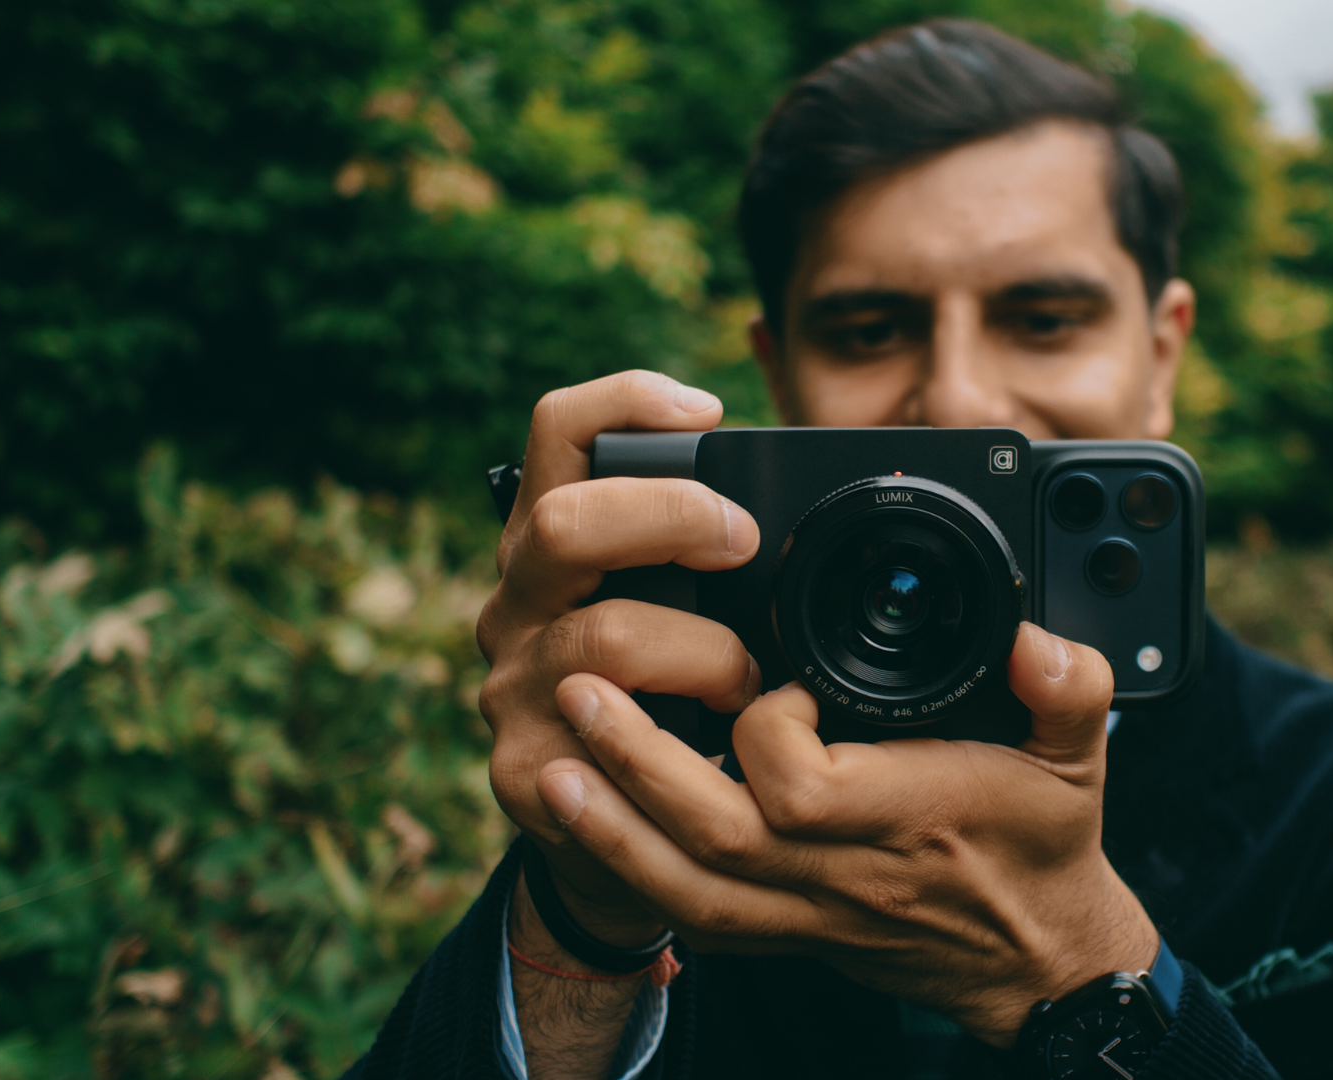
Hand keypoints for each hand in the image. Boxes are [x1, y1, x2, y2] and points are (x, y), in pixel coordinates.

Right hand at [477, 370, 763, 941]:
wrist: (622, 834)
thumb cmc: (676, 693)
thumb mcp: (681, 603)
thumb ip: (710, 547)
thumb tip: (819, 486)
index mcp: (553, 541)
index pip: (558, 432)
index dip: (627, 400)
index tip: (706, 411)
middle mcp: (518, 603)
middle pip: (564, 522)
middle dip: (672, 518)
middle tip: (744, 542)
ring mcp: (513, 687)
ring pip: (608, 638)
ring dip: (708, 652)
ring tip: (751, 680)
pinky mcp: (524, 770)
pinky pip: (615, 741)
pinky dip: (691, 737)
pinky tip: (719, 742)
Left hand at [535, 622, 1158, 1045]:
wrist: (1035, 962)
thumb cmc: (1045, 847)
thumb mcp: (1079, 760)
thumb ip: (1070, 689)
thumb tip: (1035, 641)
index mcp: (908, 816)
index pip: (803, 788)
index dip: (767, 728)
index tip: (769, 677)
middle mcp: (845, 874)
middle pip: (717, 834)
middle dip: (638, 763)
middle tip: (580, 686)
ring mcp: (808, 912)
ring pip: (689, 888)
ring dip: (612, 828)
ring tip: (552, 764)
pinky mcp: (786, 931)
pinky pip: (696, 918)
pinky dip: (633, 878)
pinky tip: (586, 830)